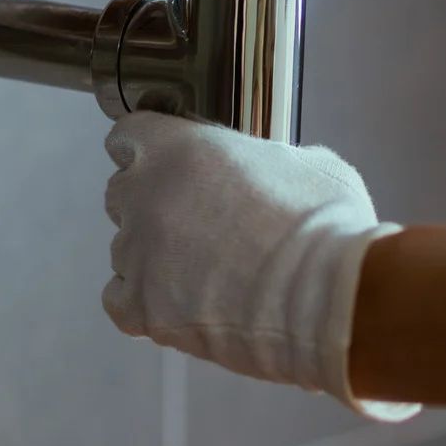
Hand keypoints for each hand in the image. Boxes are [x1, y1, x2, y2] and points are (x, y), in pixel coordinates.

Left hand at [103, 112, 418, 420]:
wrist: (326, 297)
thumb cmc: (324, 223)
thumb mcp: (303, 162)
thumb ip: (265, 159)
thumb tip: (271, 170)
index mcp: (177, 147)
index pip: (128, 136)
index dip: (147, 150)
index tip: (165, 163)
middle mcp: (145, 196)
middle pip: (121, 194)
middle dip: (150, 205)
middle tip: (195, 222)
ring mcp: (139, 255)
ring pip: (124, 250)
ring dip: (153, 257)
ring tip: (204, 273)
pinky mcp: (144, 309)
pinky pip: (120, 300)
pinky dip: (143, 303)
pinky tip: (178, 303)